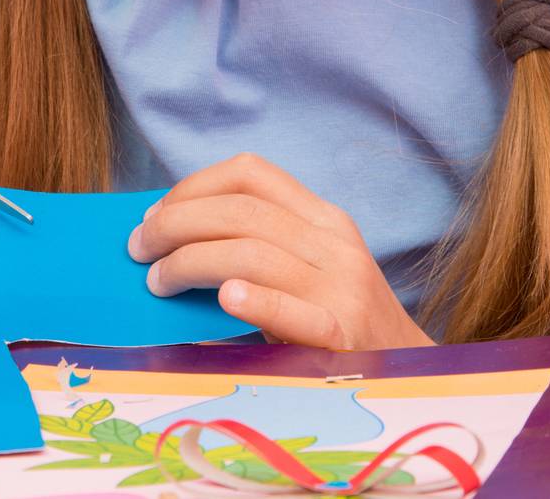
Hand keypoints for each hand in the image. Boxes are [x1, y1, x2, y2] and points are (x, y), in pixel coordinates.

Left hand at [127, 153, 434, 349]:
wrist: (410, 377)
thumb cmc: (338, 324)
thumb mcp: (310, 269)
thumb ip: (258, 246)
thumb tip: (167, 239)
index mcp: (323, 219)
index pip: (251, 173)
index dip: (193, 185)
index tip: (154, 213)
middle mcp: (334, 244)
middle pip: (241, 211)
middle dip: (176, 223)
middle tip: (139, 249)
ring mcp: (342, 288)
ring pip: (253, 252)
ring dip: (191, 261)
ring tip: (158, 281)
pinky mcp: (344, 335)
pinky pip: (292, 309)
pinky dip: (255, 299)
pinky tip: (225, 298)